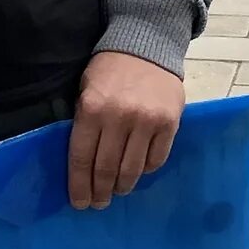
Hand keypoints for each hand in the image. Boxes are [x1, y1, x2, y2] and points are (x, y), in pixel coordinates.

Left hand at [70, 49, 181, 210]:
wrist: (147, 45)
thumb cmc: (109, 70)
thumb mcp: (86, 90)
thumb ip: (84, 123)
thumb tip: (82, 166)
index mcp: (91, 109)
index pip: (82, 158)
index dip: (79, 186)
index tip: (79, 203)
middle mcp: (118, 117)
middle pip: (106, 169)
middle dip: (100, 191)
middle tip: (99, 203)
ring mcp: (146, 121)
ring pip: (132, 170)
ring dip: (123, 186)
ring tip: (118, 191)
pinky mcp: (169, 123)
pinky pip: (156, 159)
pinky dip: (145, 170)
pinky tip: (138, 171)